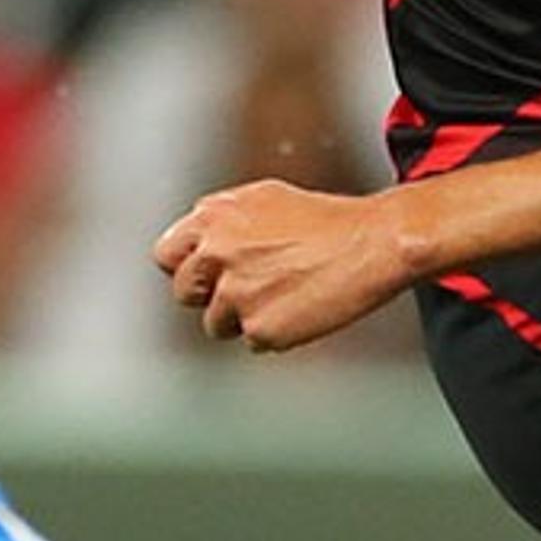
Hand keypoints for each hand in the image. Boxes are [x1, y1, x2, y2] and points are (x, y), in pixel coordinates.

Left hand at [152, 181, 419, 350]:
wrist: (373, 243)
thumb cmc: (329, 220)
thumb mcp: (266, 198)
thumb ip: (224, 219)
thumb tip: (200, 238)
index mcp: (214, 218)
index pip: (167, 255)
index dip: (189, 267)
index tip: (205, 275)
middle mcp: (217, 253)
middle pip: (185, 292)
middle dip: (211, 295)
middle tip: (247, 288)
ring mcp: (236, 293)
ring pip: (217, 324)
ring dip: (244, 316)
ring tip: (285, 294)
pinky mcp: (259, 327)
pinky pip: (254, 342)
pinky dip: (275, 332)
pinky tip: (300, 308)